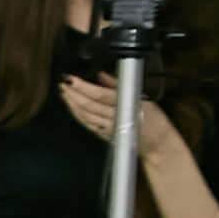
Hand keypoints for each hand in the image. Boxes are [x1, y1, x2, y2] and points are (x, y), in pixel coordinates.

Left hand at [58, 75, 181, 160]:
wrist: (157, 142)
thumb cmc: (152, 118)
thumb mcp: (140, 96)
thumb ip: (118, 85)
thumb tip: (101, 75)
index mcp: (126, 105)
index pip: (100, 95)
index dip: (83, 87)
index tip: (71, 78)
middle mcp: (115, 118)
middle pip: (88, 105)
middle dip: (72, 93)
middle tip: (62, 82)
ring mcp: (108, 129)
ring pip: (84, 115)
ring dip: (71, 103)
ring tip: (63, 91)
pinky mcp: (103, 135)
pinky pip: (86, 123)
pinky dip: (76, 114)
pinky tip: (70, 105)